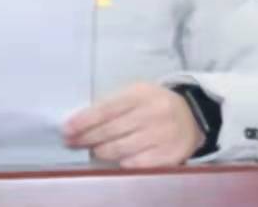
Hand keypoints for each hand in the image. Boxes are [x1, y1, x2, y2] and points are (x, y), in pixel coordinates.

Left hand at [63, 82, 204, 167]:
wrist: (191, 117)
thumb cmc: (154, 104)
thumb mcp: (137, 93)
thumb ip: (112, 104)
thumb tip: (81, 121)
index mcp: (142, 93)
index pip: (107, 109)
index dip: (84, 120)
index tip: (66, 128)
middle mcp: (153, 113)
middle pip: (111, 130)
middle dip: (87, 138)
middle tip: (71, 142)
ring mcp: (162, 135)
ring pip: (121, 149)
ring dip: (101, 151)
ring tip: (92, 150)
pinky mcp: (169, 155)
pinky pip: (137, 163)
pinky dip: (122, 163)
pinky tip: (114, 160)